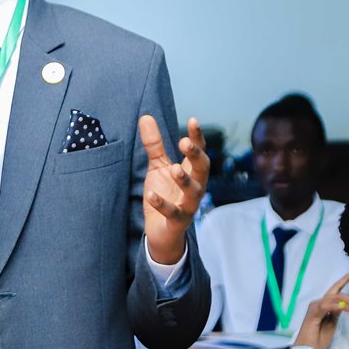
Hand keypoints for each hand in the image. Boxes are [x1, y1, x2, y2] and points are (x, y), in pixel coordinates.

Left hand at [140, 115, 208, 265]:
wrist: (161, 232)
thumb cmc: (164, 194)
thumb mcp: (157, 167)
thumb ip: (154, 145)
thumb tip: (146, 116)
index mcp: (192, 172)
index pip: (199, 151)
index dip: (197, 137)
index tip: (193, 120)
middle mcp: (194, 188)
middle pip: (202, 170)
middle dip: (195, 156)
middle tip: (184, 142)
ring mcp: (188, 206)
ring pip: (194, 193)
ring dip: (186, 180)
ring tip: (175, 168)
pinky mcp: (177, 222)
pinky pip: (173, 214)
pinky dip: (163, 205)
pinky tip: (151, 195)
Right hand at [291, 269, 348, 348]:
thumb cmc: (318, 339)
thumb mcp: (331, 324)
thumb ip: (336, 313)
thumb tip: (344, 306)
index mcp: (323, 305)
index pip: (335, 290)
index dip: (345, 279)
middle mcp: (318, 302)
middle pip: (337, 292)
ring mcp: (315, 306)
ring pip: (336, 298)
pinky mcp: (314, 313)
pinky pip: (330, 306)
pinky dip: (341, 307)